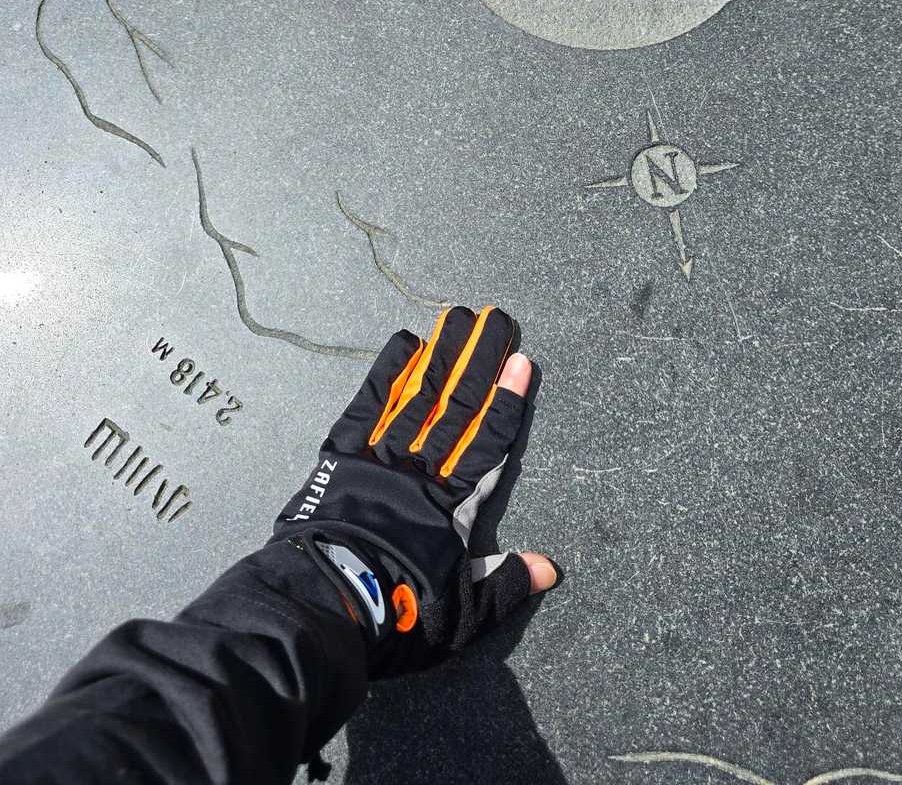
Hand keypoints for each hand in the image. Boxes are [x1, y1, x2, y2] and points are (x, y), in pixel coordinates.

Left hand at [274, 306, 557, 673]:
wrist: (320, 607)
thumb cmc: (395, 616)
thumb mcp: (459, 614)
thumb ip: (502, 584)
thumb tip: (550, 567)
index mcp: (451, 505)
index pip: (488, 442)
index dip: (508, 401)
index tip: (522, 362)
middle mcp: (420, 469)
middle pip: (459, 405)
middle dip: (481, 360)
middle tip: (498, 318)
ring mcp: (380, 456)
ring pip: (420, 395)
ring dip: (443, 354)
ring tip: (460, 316)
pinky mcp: (343, 455)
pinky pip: (370, 404)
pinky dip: (389, 372)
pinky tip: (406, 343)